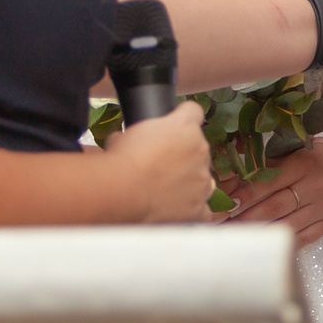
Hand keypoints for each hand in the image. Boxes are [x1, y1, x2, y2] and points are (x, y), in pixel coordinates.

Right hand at [97, 102, 213, 222]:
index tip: (173, 127)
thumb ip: (137, 134)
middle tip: (159, 165)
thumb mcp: (124, 135)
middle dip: (183, 155)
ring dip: (188, 181)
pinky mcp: (199, 208)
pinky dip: (190, 210)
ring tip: (163, 190)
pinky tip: (173, 210)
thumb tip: (123, 140)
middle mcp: (200, 150)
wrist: (121, 192)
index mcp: (184, 126)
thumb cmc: (120, 161)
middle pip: (198, 148)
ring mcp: (202, 180)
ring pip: (202, 178)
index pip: (193, 112)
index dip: (182, 119)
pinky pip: (201, 209)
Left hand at [218, 144, 322, 245]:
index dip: (241, 192)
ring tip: (230, 237)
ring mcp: (322, 210)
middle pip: (272, 206)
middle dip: (241, 216)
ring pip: (283, 226)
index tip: (219, 201)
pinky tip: (259, 247)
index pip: (267, 180)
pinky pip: (299, 239)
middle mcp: (314, 187)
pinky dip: (278, 243)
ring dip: (255, 233)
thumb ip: (271, 155)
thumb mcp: (302, 147)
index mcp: (305, 163)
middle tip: (216, 224)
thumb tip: (233, 159)